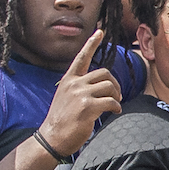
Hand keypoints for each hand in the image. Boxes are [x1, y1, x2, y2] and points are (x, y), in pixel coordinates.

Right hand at [38, 28, 121, 154]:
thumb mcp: (65, 97)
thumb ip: (79, 88)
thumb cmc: (61, 120)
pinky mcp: (87, 107)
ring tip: (114, 105)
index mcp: (68, 80)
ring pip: (109, 86)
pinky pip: (111, 101)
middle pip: (104, 73)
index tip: (100, 31)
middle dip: (114, 84)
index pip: (81, 57)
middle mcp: (74, 84)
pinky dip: (116, 106)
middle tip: (116, 96)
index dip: (92, 44)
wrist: (52, 137)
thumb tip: (100, 87)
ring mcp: (80, 94)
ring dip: (116, 96)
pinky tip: (114, 112)